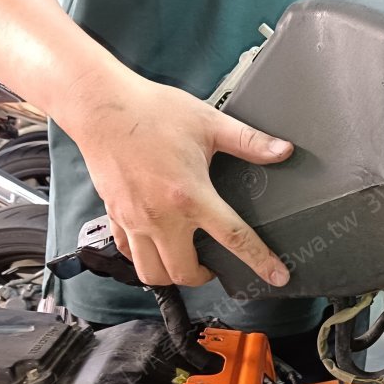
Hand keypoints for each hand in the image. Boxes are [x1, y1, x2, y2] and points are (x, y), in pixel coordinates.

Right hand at [60, 70, 292, 287]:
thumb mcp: (209, 123)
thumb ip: (249, 141)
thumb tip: (283, 150)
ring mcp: (134, 220)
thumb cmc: (152, 111)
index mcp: (190, 195)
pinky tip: (156, 246)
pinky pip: (128, 253)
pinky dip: (144, 259)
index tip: (277, 276)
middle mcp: (160, 216)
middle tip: (216, 264)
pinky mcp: (114, 215)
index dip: (259, 260)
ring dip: (172, 275)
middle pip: (184, 272)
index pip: (233, 238)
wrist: (100, 106)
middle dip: (205, 276)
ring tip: (186, 260)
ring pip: (151, 273)